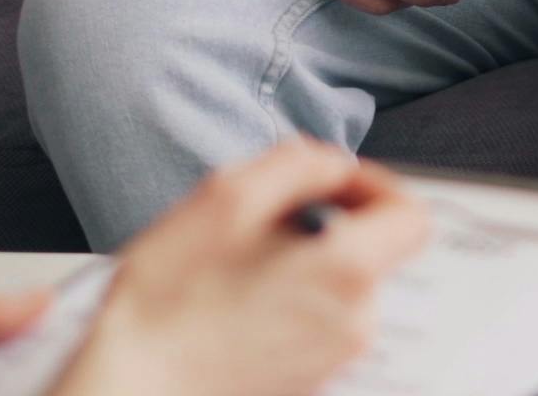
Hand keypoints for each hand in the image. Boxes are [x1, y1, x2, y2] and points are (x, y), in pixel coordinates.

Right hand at [56, 141, 426, 395]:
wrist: (126, 391)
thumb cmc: (164, 307)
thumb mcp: (224, 199)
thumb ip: (296, 164)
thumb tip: (331, 164)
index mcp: (346, 273)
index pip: (411, 214)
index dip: (373, 185)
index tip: (331, 182)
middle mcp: (353, 325)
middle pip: (371, 251)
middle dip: (325, 225)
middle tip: (261, 222)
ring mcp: (330, 362)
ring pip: (337, 289)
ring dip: (299, 265)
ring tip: (235, 269)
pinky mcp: (305, 384)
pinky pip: (313, 326)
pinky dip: (285, 304)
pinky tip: (232, 306)